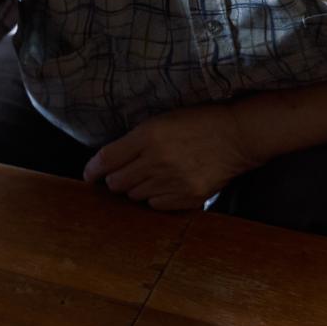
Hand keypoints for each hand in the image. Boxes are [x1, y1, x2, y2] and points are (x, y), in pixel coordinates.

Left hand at [82, 105, 261, 211]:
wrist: (236, 136)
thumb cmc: (197, 123)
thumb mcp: (160, 120)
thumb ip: (133, 140)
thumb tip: (107, 162)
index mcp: (148, 136)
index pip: (106, 160)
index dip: (92, 170)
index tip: (89, 175)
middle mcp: (157, 161)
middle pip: (117, 183)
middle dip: (116, 179)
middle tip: (125, 173)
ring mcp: (173, 181)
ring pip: (135, 196)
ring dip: (137, 188)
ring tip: (152, 175)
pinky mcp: (188, 197)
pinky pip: (156, 205)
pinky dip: (156, 197)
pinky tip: (166, 184)